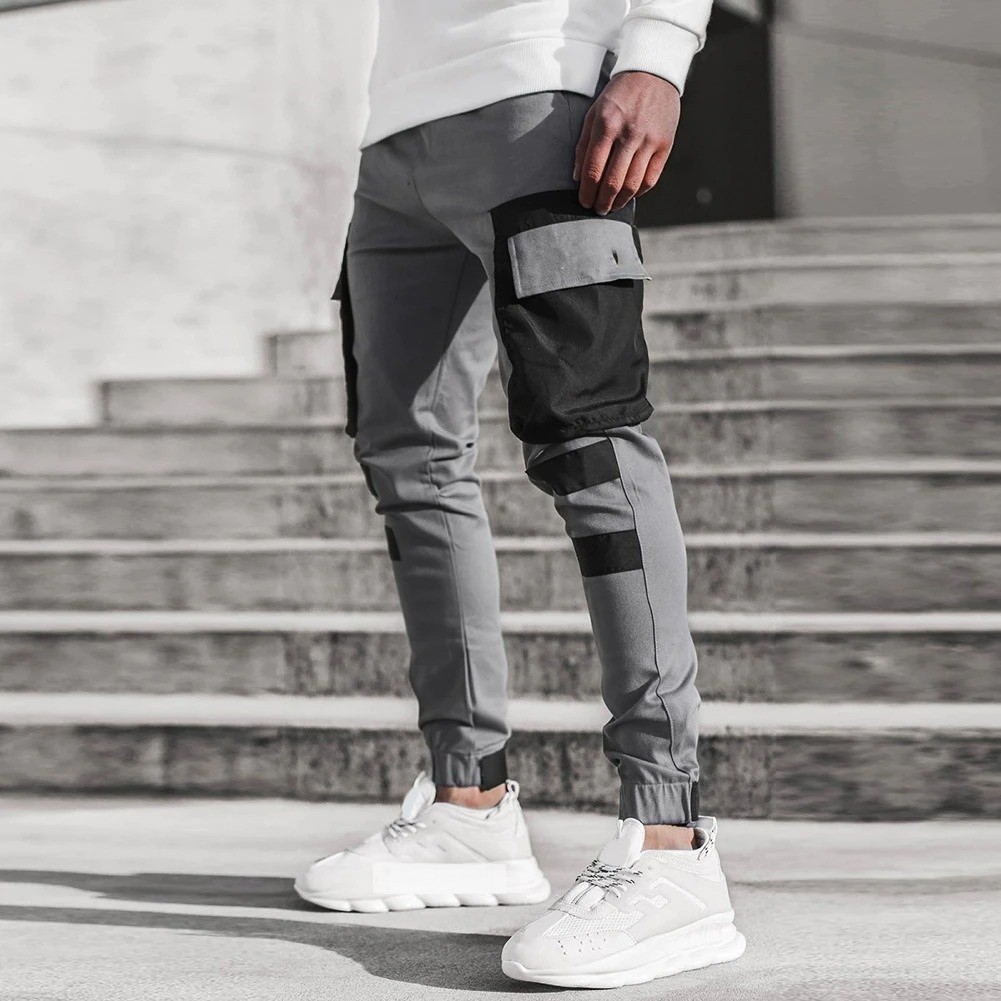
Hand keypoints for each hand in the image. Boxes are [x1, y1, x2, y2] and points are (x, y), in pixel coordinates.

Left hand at [574, 71, 680, 214]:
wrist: (653, 73)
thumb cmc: (618, 96)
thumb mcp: (594, 113)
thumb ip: (584, 145)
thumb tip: (578, 177)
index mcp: (606, 124)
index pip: (593, 170)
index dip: (587, 192)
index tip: (584, 202)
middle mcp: (629, 133)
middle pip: (613, 182)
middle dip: (602, 202)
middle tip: (598, 209)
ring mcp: (649, 140)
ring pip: (632, 184)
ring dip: (620, 202)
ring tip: (612, 206)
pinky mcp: (665, 145)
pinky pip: (651, 179)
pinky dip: (638, 192)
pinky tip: (629, 194)